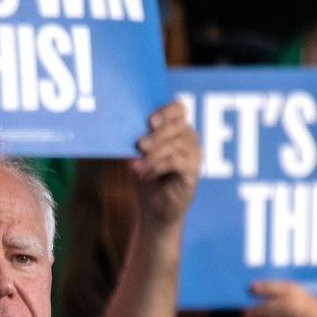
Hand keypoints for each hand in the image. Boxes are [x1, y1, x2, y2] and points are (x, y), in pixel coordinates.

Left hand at [131, 101, 199, 231]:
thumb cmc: (145, 176)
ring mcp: (193, 154)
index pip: (178, 108)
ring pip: (174, 144)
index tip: (150, 121)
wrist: (154, 208)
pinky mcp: (193, 171)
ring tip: (136, 168)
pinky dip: (157, 167)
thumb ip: (135, 139)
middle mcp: (189, 137)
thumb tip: (123, 128)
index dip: (166, 111)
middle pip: (177, 125)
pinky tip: (145, 175)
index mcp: (176, 127)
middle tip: (139, 145)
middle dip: (156, 134)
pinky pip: (175, 161)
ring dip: (152, 156)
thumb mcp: (137, 154)